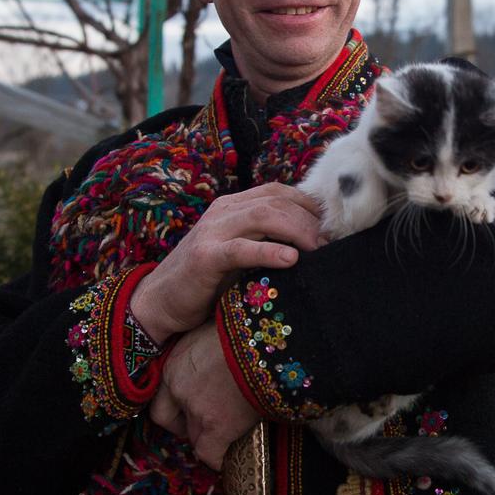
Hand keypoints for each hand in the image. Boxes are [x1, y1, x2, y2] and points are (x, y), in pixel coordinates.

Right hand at [130, 182, 322, 344]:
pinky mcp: (205, 257)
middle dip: (310, 220)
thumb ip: (265, 242)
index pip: (278, 192)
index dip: (310, 205)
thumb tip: (315, 246)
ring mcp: (212, 231)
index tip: (335, 226)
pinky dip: (269, 251)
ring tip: (320, 249)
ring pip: (263, 216)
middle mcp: (222, 212)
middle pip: (276, 201)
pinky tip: (291, 259)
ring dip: (298, 230)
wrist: (159, 302)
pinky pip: (241, 248)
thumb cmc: (205, 283)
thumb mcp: (239, 256)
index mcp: (232, 207)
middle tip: (335, 243)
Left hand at [149, 322, 258, 469]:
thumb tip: (210, 349)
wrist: (258, 341)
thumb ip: (201, 350)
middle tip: (209, 421)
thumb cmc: (238, 330)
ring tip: (226, 433)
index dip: (174, 410)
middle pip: (175, 423)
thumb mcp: (207, 333)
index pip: (160, 401)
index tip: (187, 411)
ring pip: (195, 439)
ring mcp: (197, 411)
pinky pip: (211, 455)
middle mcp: (179, 391)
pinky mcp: (219, 427)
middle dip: (189, 426)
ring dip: (207, 438)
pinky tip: (231, 455)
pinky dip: (219, 459)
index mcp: (173, 367)